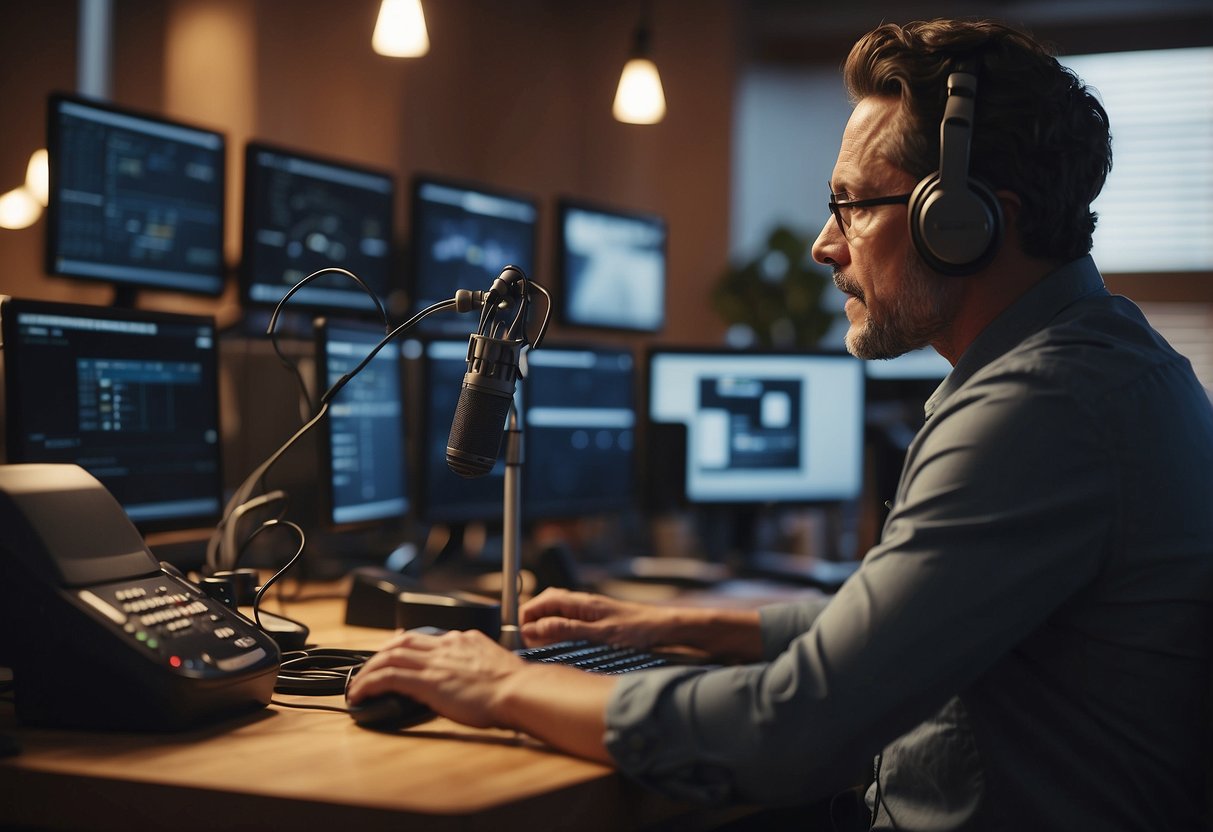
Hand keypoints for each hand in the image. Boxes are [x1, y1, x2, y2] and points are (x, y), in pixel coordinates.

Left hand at [346, 627, 526, 728]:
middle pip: (403, 641)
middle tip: (369, 667)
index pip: (428, 636)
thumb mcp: (495, 666)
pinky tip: (359, 695)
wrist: (519, 691)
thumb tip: (473, 678)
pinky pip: (387, 677)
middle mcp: (447, 645)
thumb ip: (479, 665)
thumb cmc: (516, 687)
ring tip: (358, 685)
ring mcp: (435, 662)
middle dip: (381, 653)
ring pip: (389, 656)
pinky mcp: (427, 681)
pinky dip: (368, 684)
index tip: (397, 651)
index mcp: (465, 640)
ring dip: (369, 670)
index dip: (407, 643)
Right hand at [520, 587, 665, 648]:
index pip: (543, 601)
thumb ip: (567, 630)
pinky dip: (560, 632)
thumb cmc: (637, 629)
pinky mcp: (596, 620)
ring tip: (540, 646)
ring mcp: (589, 611)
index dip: (527, 614)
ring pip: (558, 614)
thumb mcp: (599, 633)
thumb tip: (536, 628)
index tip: (520, 633)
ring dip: (546, 627)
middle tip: (527, 642)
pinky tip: (561, 646)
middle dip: (534, 620)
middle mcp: (582, 603)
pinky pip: (570, 622)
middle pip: (547, 605)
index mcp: (581, 602)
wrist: (664, 628)